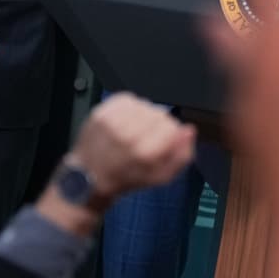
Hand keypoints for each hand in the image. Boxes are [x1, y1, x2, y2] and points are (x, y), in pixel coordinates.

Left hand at [67, 92, 196, 199]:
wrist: (89, 177)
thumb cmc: (126, 178)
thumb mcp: (160, 178)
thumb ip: (181, 156)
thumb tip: (189, 131)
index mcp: (143, 153)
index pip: (172, 126)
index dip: (172, 133)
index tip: (164, 141)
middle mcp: (127, 135)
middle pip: (160, 114)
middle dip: (158, 124)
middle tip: (148, 137)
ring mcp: (111, 122)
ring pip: (145, 105)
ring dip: (145, 115)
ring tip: (136, 129)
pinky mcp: (101, 112)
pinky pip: (128, 99)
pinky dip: (131, 107)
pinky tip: (127, 120)